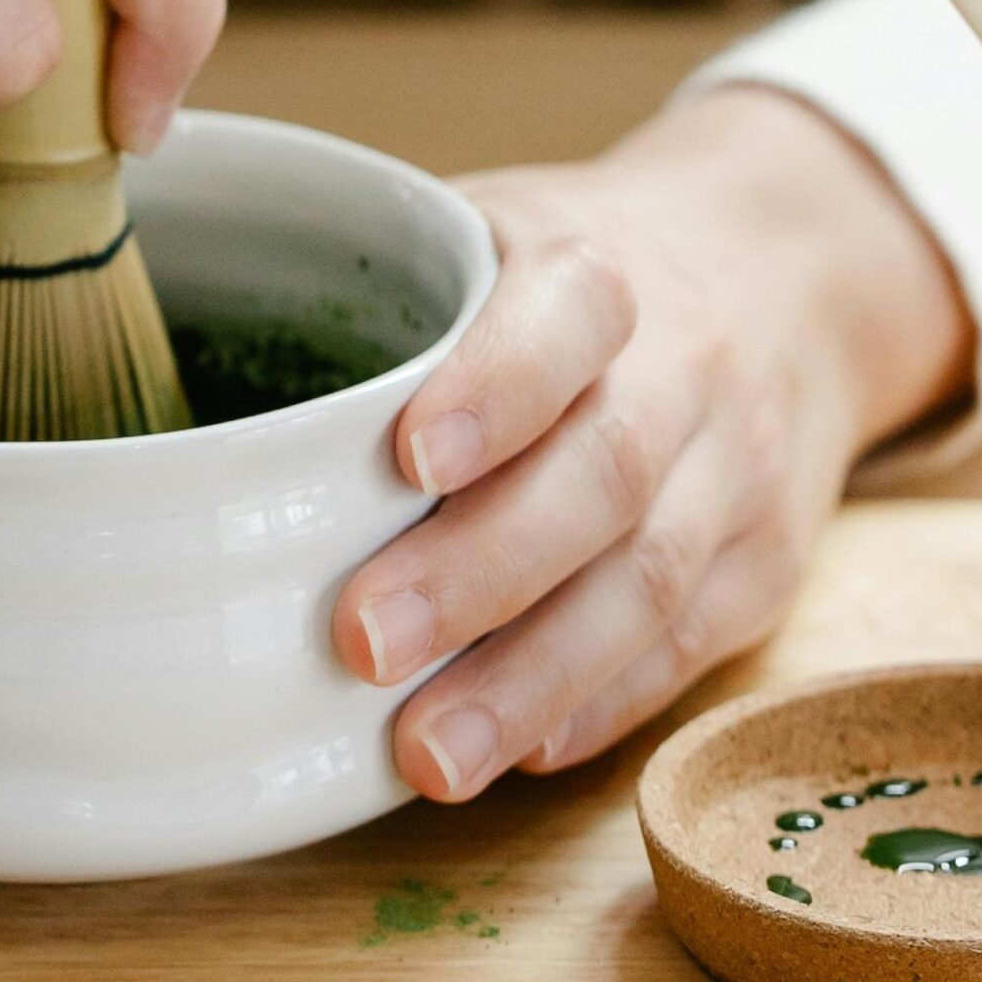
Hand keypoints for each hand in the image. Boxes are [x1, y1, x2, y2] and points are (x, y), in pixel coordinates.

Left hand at [334, 86, 974, 798]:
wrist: (788, 279)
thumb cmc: (574, 275)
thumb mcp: (493, 226)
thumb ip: (381, 299)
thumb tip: (193, 399)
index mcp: (599, 267)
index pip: (566, 319)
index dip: (495, 389)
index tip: (407, 460)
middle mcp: (687, 367)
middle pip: (602, 476)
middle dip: (481, 571)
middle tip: (363, 643)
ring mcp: (737, 474)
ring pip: (648, 584)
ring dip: (533, 679)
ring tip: (430, 755)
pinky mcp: (763, 566)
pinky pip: (685, 647)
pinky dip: (600, 706)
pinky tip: (520, 753)